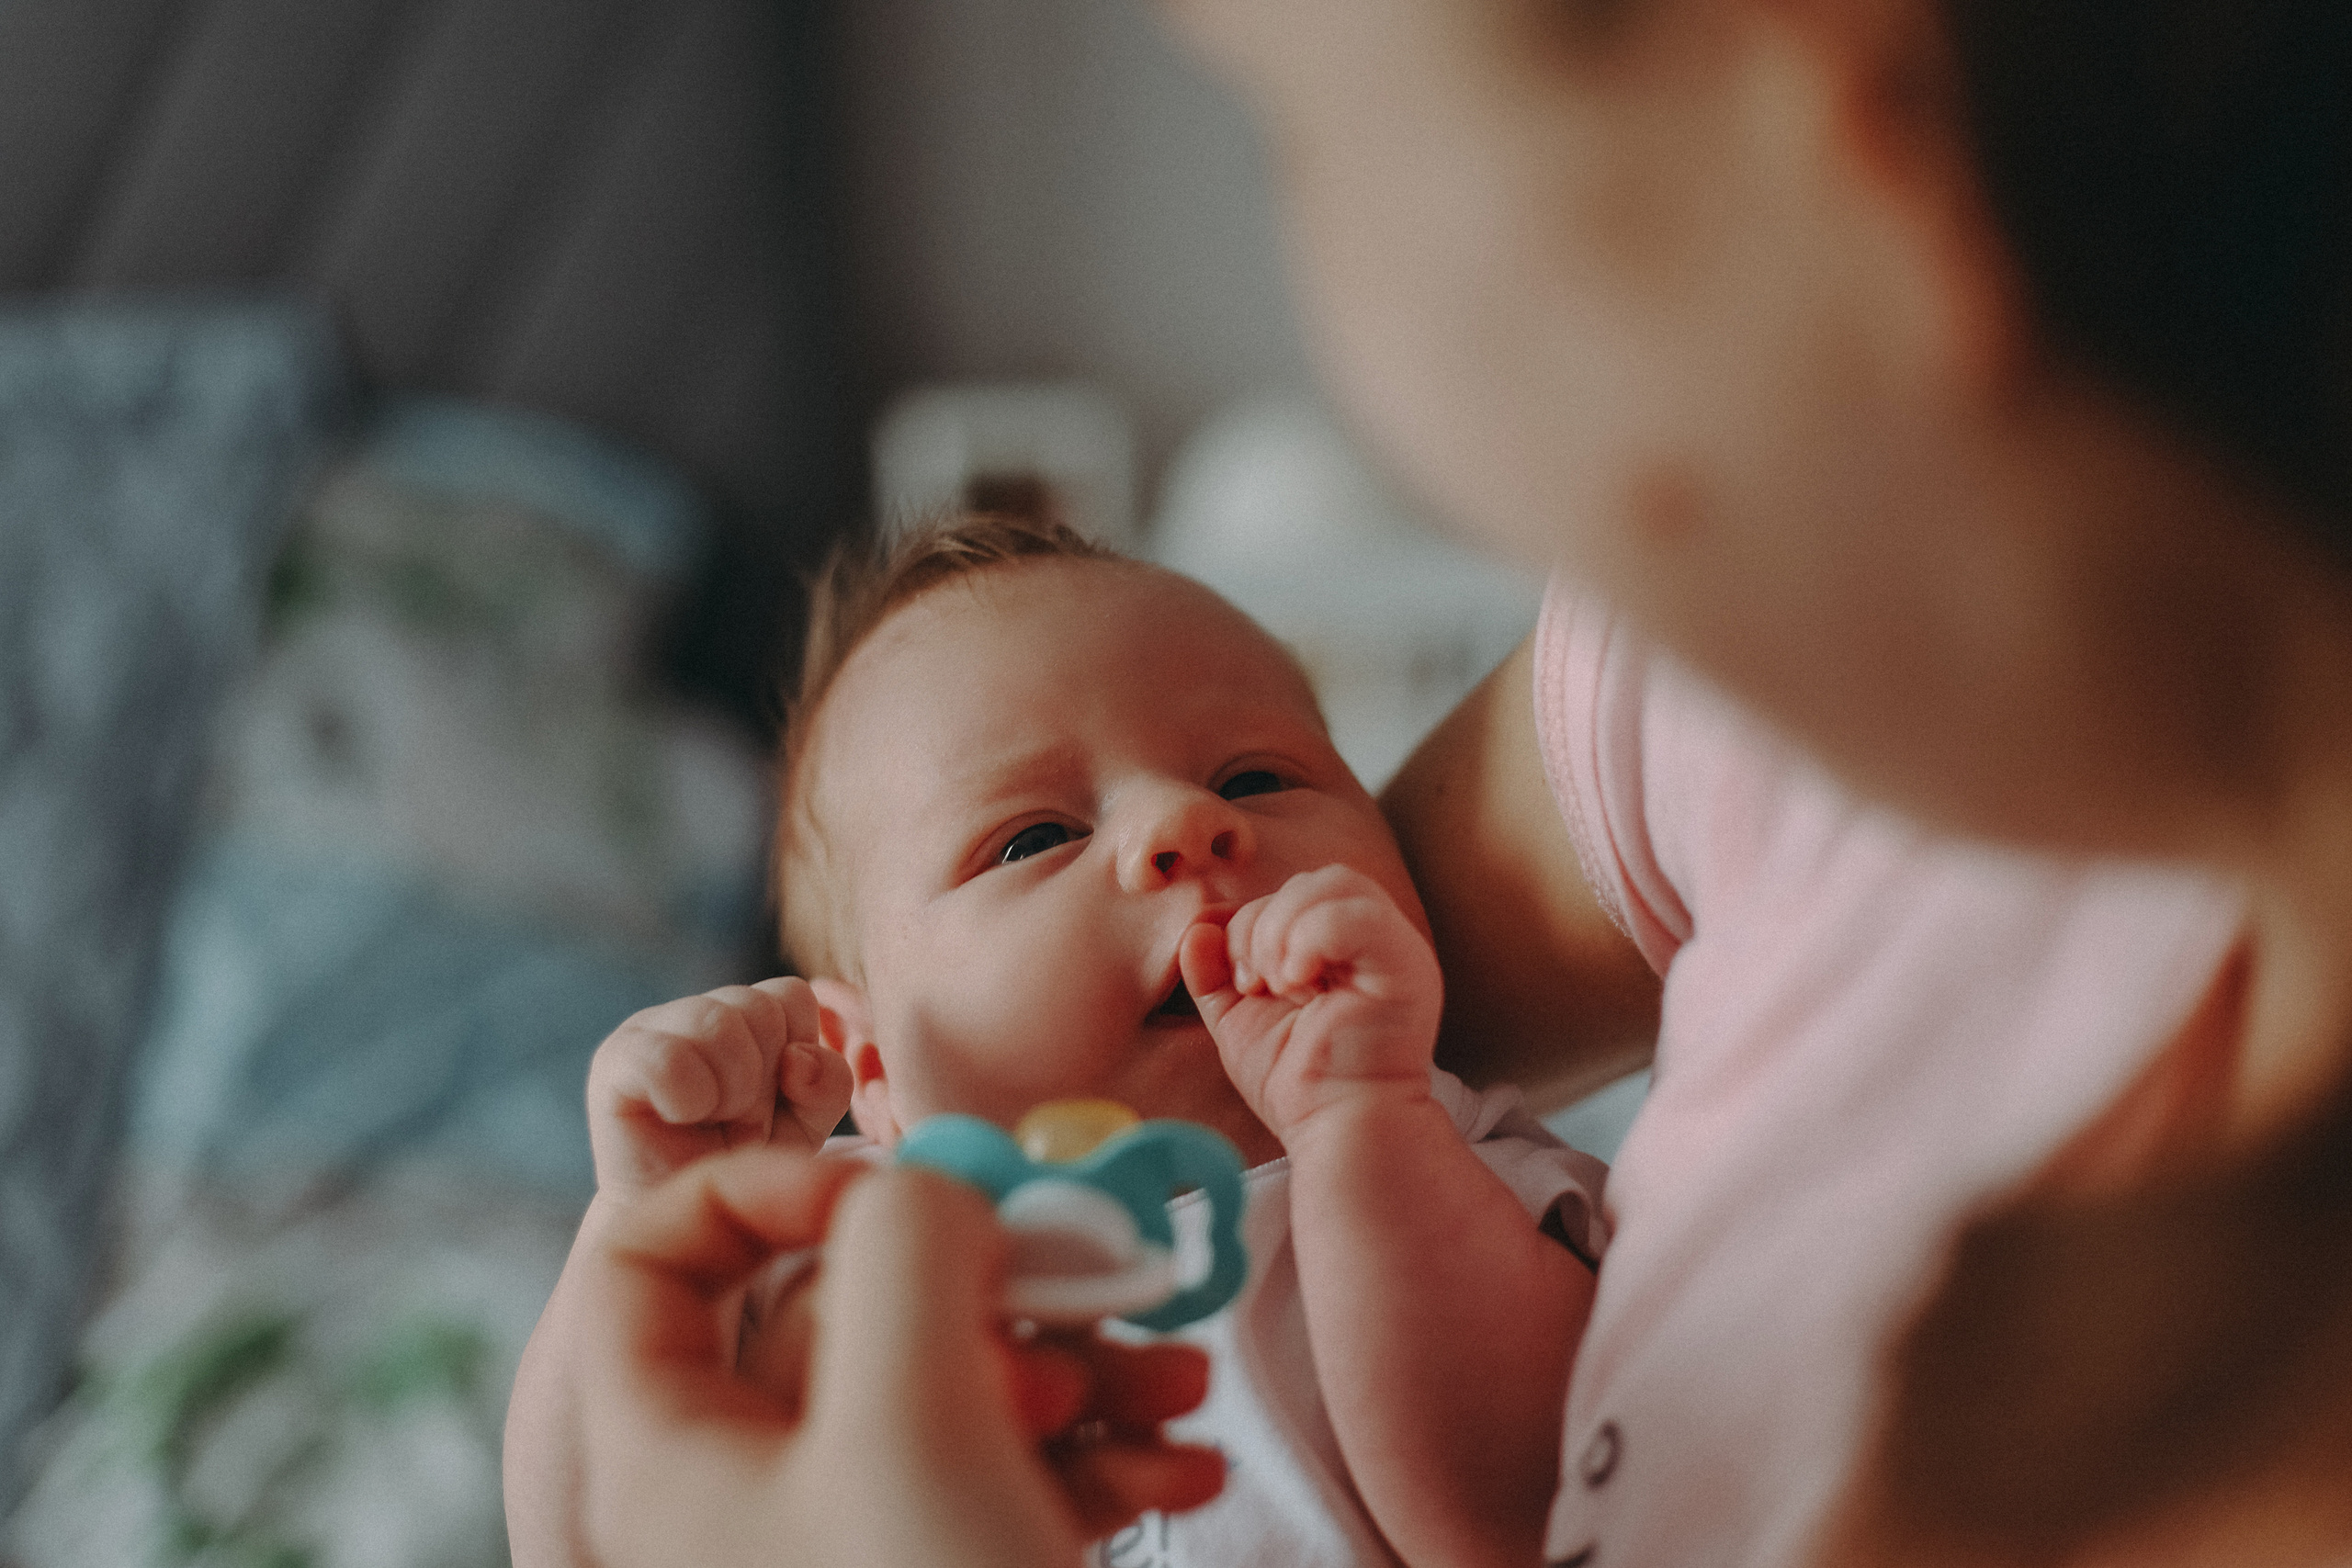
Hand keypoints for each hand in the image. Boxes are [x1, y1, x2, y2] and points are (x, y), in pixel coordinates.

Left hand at [572, 1147, 1225, 1567]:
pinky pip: (1000, 1469)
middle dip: (987, 1280)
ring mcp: (842, 1542)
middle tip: (1080, 1279)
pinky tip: (1174, 1461)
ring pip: (946, 1382)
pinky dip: (1091, 1449)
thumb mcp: (912, 1417)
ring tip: (1171, 1377)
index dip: (768, 1190)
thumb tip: (931, 1190)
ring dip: (1076, 1358)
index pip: (654, 1257)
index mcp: (667, 1451)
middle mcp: (742, 1492)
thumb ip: (908, 1250)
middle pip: (840, 1309)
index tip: (895, 1195)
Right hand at [587, 978, 853, 1195]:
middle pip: (758, 1006)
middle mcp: (696, 1010)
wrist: (685, 1224)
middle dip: (763, 1077)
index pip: (791, 995)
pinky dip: (688, 1098)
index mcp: (744, 1013)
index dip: (798, 1054)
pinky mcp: (615, 1060)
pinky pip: (668, 1058)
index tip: (776, 1099)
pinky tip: (680, 1118)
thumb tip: (797, 1058)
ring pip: (717, 1022)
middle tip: (736, 1117)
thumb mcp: (808, 1124)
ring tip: (711, 1119)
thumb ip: (827, 1082)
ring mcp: (650, 1027)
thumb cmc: (744, 1167)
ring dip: (729, 1089)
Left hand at [1179, 864, 1443, 1140]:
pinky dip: (1312, 938)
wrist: (1337, 1129)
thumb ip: (1215, 974)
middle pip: (1312, 881)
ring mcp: (1396, 947)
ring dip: (1284, 928)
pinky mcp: (1407, 966)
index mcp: (1340, 947)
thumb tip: (1198, 928)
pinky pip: (1359, 915)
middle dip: (1264, 924)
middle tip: (1257, 983)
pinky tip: (1298, 982)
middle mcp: (1374, 940)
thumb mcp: (1239, 1020)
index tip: (1243, 983)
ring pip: (1335, 883)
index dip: (1250, 924)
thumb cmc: (1297, 1083)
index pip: (1292, 894)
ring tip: (1279, 983)